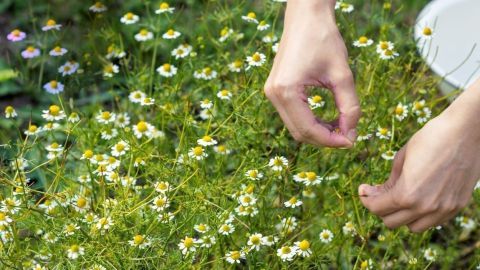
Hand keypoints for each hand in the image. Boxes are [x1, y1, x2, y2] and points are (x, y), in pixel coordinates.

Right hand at [264, 0, 359, 146]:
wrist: (306, 16)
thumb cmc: (324, 39)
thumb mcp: (342, 74)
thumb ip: (349, 106)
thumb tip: (352, 134)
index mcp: (285, 91)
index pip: (308, 130)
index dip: (331, 141)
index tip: (352, 141)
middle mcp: (273, 94)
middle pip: (299, 133)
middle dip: (325, 139)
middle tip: (349, 136)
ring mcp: (272, 92)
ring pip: (295, 127)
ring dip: (318, 132)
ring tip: (341, 126)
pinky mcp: (276, 90)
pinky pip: (293, 116)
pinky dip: (311, 122)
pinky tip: (328, 119)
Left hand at [359, 81, 479, 231]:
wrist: (465, 132)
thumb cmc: (430, 139)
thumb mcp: (401, 159)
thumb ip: (389, 182)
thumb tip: (376, 194)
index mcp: (407, 194)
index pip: (377, 209)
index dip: (366, 199)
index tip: (364, 190)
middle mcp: (425, 207)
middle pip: (392, 222)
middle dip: (381, 208)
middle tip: (379, 193)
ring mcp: (443, 209)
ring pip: (413, 227)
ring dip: (402, 216)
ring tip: (400, 198)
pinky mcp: (457, 206)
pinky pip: (433, 222)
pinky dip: (422, 215)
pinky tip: (419, 198)